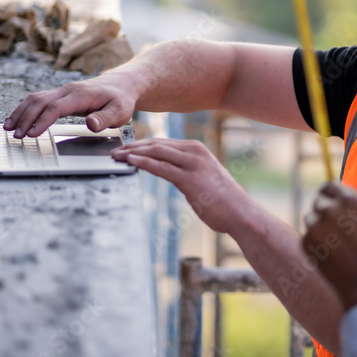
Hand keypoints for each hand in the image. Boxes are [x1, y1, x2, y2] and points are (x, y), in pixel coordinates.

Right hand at [4, 75, 135, 137]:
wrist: (122, 84)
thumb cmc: (121, 100)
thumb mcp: (120, 112)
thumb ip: (105, 119)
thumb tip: (91, 124)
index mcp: (81, 95)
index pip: (56, 107)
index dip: (42, 121)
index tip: (31, 134)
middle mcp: (68, 90)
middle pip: (40, 101)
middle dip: (25, 118)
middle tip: (15, 135)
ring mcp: (63, 91)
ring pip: (36, 98)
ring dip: (21, 112)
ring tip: (9, 128)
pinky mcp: (61, 95)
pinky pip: (39, 100)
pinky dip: (26, 109)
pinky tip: (18, 119)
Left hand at [111, 139, 252, 233]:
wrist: (241, 214)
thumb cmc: (223, 201)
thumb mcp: (204, 178)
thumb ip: (187, 171)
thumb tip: (168, 172)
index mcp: (197, 150)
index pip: (163, 143)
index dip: (142, 145)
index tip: (126, 149)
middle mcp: (195, 152)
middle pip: (157, 144)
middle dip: (133, 147)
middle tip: (115, 151)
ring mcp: (193, 164)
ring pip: (157, 152)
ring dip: (133, 153)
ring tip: (117, 156)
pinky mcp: (190, 179)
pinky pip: (161, 167)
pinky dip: (143, 163)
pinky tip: (131, 162)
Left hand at [302, 182, 356, 311]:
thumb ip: (349, 206)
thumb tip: (333, 197)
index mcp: (349, 200)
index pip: (329, 187)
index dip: (327, 194)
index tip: (327, 201)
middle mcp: (330, 208)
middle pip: (318, 203)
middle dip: (323, 214)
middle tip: (334, 233)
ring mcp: (316, 224)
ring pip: (309, 219)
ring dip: (317, 229)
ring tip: (335, 247)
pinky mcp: (306, 241)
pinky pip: (306, 237)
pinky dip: (314, 245)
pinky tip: (329, 257)